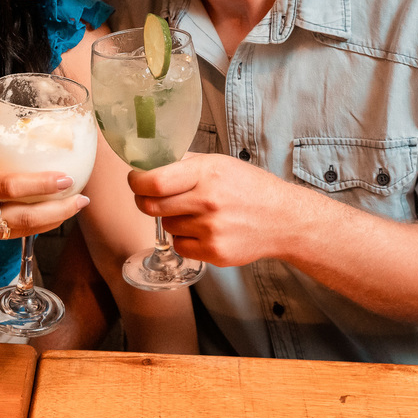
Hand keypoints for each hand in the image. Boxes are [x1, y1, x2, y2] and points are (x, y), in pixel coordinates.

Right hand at [0, 145, 87, 257]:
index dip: (40, 183)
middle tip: (81, 197)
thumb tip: (12, 137)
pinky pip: (12, 234)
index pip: (8, 186)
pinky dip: (34, 224)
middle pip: (25, 217)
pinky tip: (49, 214)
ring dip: (54, 219)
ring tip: (76, 206)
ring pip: (24, 230)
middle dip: (59, 209)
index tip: (65, 177)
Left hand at [128, 153, 300, 267]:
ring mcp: (211, 230)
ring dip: (171, 219)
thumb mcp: (219, 164)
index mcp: (207, 173)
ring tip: (193, 212)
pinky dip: (184, 238)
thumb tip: (148, 164)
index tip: (135, 180)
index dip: (136, 182)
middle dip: (145, 201)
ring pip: (166, 226)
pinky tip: (202, 230)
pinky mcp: (214, 253)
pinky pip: (179, 245)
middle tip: (151, 197)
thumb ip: (184, 164)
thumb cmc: (249, 188)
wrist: (283, 219)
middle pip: (151, 206)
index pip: (154, 181)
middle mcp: (208, 201)